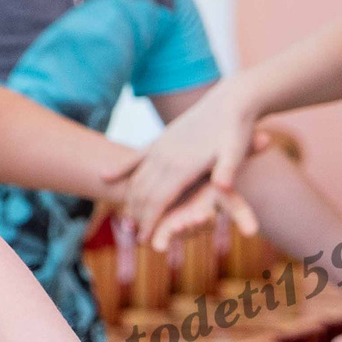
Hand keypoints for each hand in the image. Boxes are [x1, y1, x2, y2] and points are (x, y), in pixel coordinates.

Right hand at [105, 83, 263, 246]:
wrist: (231, 99)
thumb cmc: (237, 129)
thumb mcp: (237, 151)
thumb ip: (229, 170)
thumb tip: (224, 187)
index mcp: (181, 165)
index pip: (157, 201)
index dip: (150, 223)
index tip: (145, 242)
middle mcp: (165, 156)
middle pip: (143, 193)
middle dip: (138, 217)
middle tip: (135, 237)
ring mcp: (160, 146)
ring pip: (136, 178)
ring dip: (129, 200)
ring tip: (127, 220)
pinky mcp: (160, 139)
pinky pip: (135, 157)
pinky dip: (120, 170)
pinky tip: (104, 177)